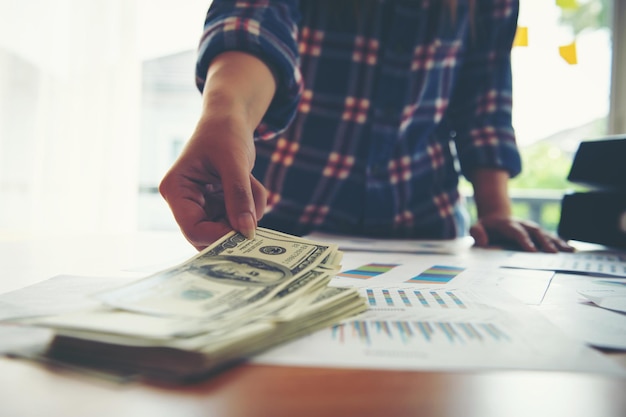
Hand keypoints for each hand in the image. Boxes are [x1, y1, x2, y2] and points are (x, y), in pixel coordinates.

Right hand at [159, 115, 266, 250]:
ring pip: (229, 228)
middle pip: (209, 236)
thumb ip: (239, 197)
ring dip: (249, 211)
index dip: (219, 237)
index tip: (246, 234)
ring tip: (252, 183)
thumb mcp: (234, 163)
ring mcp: (202, 206)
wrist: (229, 120)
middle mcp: (185, 203)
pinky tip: (251, 183)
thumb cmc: (224, 133)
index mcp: (176, 190)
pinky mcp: (218, 206)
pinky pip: (240, 218)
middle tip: (256, 211)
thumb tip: (247, 231)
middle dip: (236, 225)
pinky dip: (253, 205)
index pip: (192, 229)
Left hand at [469, 215, 573, 252]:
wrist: (495, 217)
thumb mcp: (476, 227)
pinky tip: (570, 250)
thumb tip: (483, 242)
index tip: (533, 251)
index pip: (517, 232)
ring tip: (568, 252)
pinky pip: (550, 237)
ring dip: (556, 242)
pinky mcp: (537, 232)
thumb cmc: (485, 227)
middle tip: (553, 254)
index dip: (525, 241)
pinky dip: (560, 242)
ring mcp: (531, 228)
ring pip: (545, 234)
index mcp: (507, 225)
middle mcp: (522, 224)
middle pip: (535, 232)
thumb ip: (477, 232)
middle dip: (545, 242)